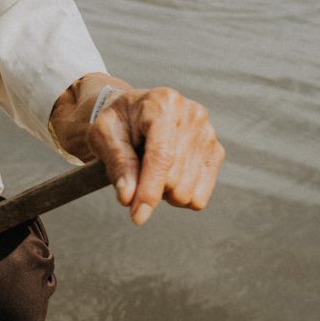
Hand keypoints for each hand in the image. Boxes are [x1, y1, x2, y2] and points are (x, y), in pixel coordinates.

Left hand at [87, 86, 224, 225]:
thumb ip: (117, 163)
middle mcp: (192, 115)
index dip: (149, 190)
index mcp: (163, 103)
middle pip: (174, 178)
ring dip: (163, 193)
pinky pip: (199, 198)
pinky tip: (169, 174)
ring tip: (151, 168)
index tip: (137, 217)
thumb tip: (128, 198)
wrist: (135, 111)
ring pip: (187, 192)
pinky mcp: (216, 152)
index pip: (162, 155)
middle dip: (149, 187)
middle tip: (135, 169)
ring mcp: (208, 133)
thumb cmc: (117, 124)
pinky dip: (179, 196)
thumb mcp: (103, 136)